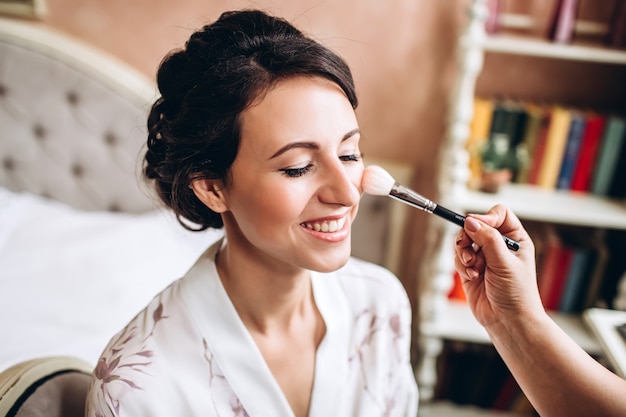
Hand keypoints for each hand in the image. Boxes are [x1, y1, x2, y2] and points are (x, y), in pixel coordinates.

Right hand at [454, 205, 543, 328]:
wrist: (508, 321)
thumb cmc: (516, 293)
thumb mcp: (505, 262)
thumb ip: (488, 239)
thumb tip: (469, 221)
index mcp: (515, 239)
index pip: (498, 215)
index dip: (486, 218)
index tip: (478, 227)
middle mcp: (498, 245)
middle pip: (476, 225)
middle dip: (469, 236)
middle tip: (467, 246)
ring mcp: (484, 257)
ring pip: (464, 241)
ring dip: (464, 252)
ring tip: (471, 266)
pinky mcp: (470, 269)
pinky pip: (458, 257)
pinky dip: (462, 266)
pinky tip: (472, 277)